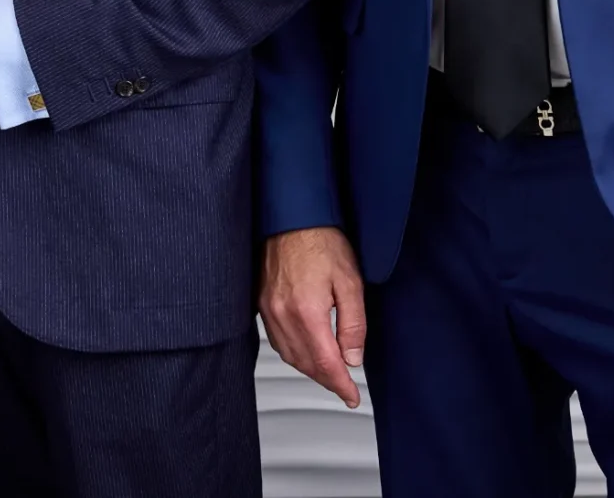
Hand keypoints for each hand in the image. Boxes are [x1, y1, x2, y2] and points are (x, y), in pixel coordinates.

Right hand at [259, 226, 365, 407]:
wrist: (291, 215)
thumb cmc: (320, 240)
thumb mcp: (351, 282)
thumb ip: (353, 325)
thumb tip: (353, 357)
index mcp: (306, 311)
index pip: (325, 364)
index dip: (341, 386)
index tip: (352, 397)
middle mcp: (282, 314)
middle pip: (305, 364)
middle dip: (328, 380)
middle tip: (345, 387)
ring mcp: (268, 309)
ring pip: (289, 355)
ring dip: (310, 370)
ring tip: (329, 372)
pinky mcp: (261, 302)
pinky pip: (276, 340)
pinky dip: (293, 353)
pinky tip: (305, 351)